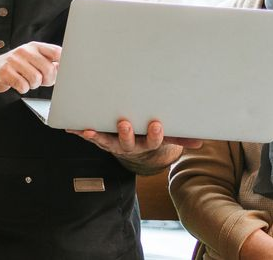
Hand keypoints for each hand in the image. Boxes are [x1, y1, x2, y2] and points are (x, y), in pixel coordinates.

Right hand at [0, 41, 60, 93]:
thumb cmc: (14, 68)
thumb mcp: (32, 61)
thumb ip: (48, 63)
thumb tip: (62, 68)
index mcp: (35, 47)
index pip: (57, 52)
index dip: (62, 64)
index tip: (59, 72)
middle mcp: (25, 50)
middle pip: (49, 69)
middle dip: (47, 80)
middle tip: (40, 82)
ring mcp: (14, 60)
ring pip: (36, 79)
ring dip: (33, 85)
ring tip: (26, 81)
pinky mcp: (5, 71)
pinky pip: (23, 86)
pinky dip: (23, 89)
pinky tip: (18, 84)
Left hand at [67, 119, 202, 158]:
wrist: (139, 148)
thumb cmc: (154, 135)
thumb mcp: (169, 137)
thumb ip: (183, 137)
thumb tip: (202, 143)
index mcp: (148, 143)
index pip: (154, 141)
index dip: (155, 134)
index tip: (156, 124)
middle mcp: (130, 146)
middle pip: (128, 142)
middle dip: (126, 134)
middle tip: (125, 123)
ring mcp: (114, 144)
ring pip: (106, 142)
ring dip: (97, 136)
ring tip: (89, 130)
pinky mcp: (102, 139)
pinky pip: (91, 137)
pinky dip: (80, 132)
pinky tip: (70, 126)